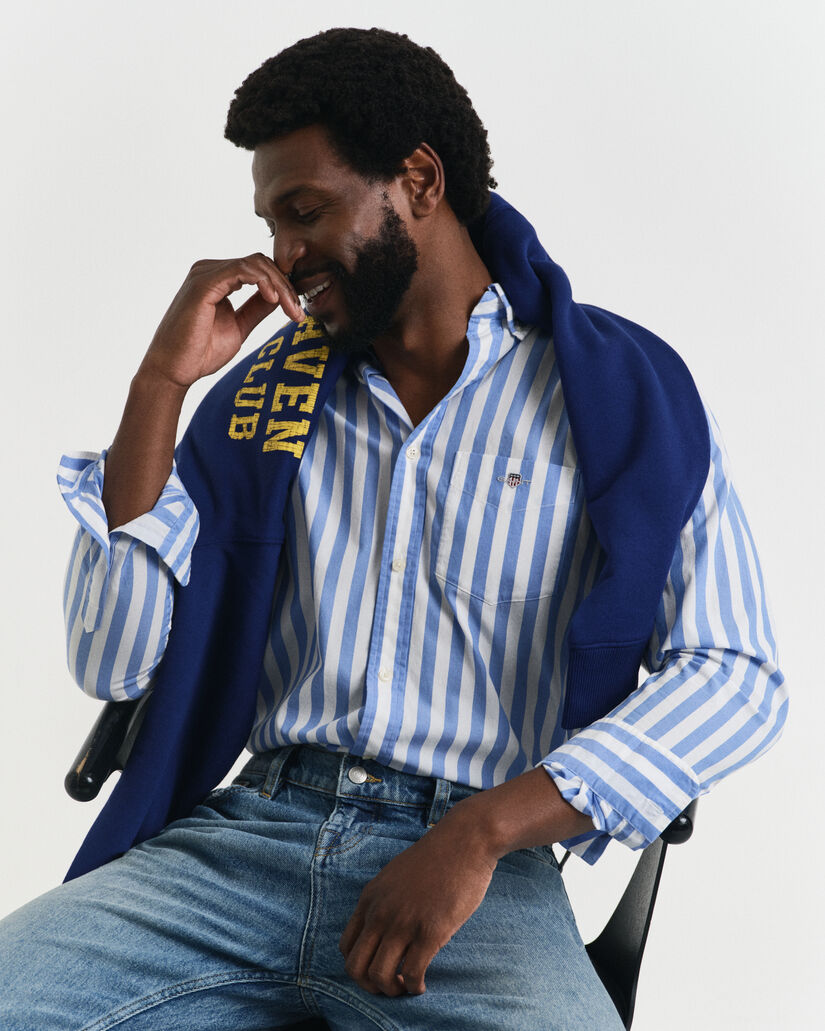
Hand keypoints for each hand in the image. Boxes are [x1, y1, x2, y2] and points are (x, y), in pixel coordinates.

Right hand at [139, 253, 303, 389]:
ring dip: (279, 286)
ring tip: (291, 310)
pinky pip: (242, 270)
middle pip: (260, 263)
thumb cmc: (200, 352)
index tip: (298, 311)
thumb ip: (256, 309)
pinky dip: (263, 282)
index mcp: (217, 279)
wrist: (174, 371)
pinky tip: (274, 300)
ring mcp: (205, 274)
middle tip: (299, 313)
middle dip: (285, 286)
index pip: (258, 269)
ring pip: (255, 264)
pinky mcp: (203, 283)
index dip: (282, 286)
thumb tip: (279, 296)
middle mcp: (209, 270)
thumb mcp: (239, 327)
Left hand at [338, 806, 496, 996]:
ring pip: (380, 976)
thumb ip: (384, 900)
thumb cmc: (436, 858)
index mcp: (370, 898)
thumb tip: (383, 927)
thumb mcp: (395, 875)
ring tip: (406, 987)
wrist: (464, 841)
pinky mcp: (430, 931)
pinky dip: (415, 987)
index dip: (359, 967)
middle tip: (390, 986)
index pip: (346, 946)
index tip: (378, 968)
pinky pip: (412, 973)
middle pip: (356, 967)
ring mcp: (404, 922)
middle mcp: (380, 912)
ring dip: (391, 991)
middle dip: (369, 986)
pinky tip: (423, 985)